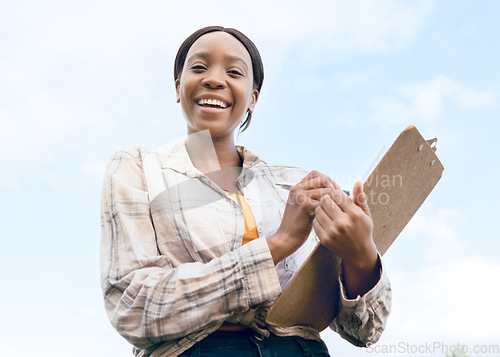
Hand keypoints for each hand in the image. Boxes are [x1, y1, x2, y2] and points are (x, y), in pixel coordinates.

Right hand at [268, 171, 337, 263]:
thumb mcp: (303, 205)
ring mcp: (300, 196)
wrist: (287, 237)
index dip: (327, 179)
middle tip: (337, 198)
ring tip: (331, 210)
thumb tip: (333, 187)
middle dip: (332, 188)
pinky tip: (328, 216)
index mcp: (296, 187)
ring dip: (332, 201)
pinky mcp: (305, 205)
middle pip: (322, 179)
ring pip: (326, 191)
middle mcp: (297, 189)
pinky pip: (325, 202)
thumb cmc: (299, 224)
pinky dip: (329, 209)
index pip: (315, 174)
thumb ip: (313, 195)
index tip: (334, 189)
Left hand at [312, 181, 379, 296]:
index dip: (336, 194)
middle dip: (327, 199)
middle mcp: (343, 223)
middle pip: (325, 200)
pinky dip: (319, 220)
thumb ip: (359, 197)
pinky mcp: (324, 239)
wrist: (359, 253)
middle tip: (331, 203)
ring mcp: (332, 232)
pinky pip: (315, 222)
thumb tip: (357, 181)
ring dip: (322, 209)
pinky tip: (326, 222)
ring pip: (318, 210)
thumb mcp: (365, 214)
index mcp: (354, 214)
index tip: (338, 198)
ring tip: (328, 213)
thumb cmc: (363, 230)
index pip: (337, 194)